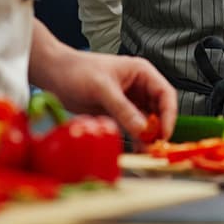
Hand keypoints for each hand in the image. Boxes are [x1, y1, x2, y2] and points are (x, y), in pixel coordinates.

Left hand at [43, 51, 176, 141]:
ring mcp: (129, 101)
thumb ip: (123, 109)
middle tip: (155, 147)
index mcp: (142, 72)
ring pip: (147, 121)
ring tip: (146, 153)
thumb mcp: (102, 88)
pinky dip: (136, 139)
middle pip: (159, 110)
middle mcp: (139, 87)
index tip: (164, 134)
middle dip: (159, 128)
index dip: (169, 114)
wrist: (54, 75)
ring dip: (148, 136)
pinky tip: (136, 150)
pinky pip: (132, 127)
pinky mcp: (118, 113)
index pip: (165, 94)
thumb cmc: (77, 70)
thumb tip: (143, 130)